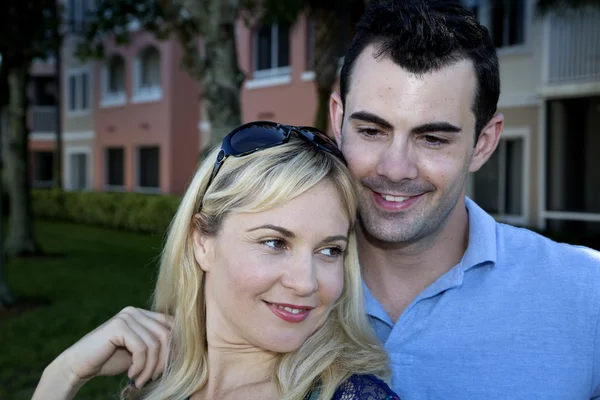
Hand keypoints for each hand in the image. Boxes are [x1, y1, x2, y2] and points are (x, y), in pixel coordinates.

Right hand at [55, 307, 173, 388]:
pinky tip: (131, 375)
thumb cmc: (109, 360)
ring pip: (155, 344)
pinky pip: (142, 349)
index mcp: (143, 314)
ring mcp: (127, 316)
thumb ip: (157, 346)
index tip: (166, 369)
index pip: (171, 326)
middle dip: (164, 361)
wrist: (78, 365)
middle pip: (167, 335)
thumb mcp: (139, 352)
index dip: (174, 348)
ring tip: (141, 380)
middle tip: (153, 378)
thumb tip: (185, 350)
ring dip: (151, 368)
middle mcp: (135, 311)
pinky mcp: (119, 326)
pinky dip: (140, 366)